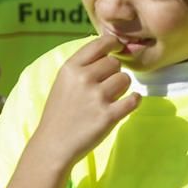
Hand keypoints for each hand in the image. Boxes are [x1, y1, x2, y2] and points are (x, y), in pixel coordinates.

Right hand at [29, 35, 139, 166]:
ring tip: (109, 98)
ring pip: (125, 79)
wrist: (53, 144)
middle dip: (114, 72)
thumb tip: (110, 48)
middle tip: (104, 86)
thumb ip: (83, 65)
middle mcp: (83, 79)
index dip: (113, 44)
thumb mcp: (63, 81)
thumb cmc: (60, 111)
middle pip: (115, 63)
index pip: (100, 43)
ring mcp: (97, 97)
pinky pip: (134, 99)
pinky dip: (133, 101)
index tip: (118, 48)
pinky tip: (126, 104)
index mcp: (70, 68)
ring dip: (122, 88)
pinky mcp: (109, 116)